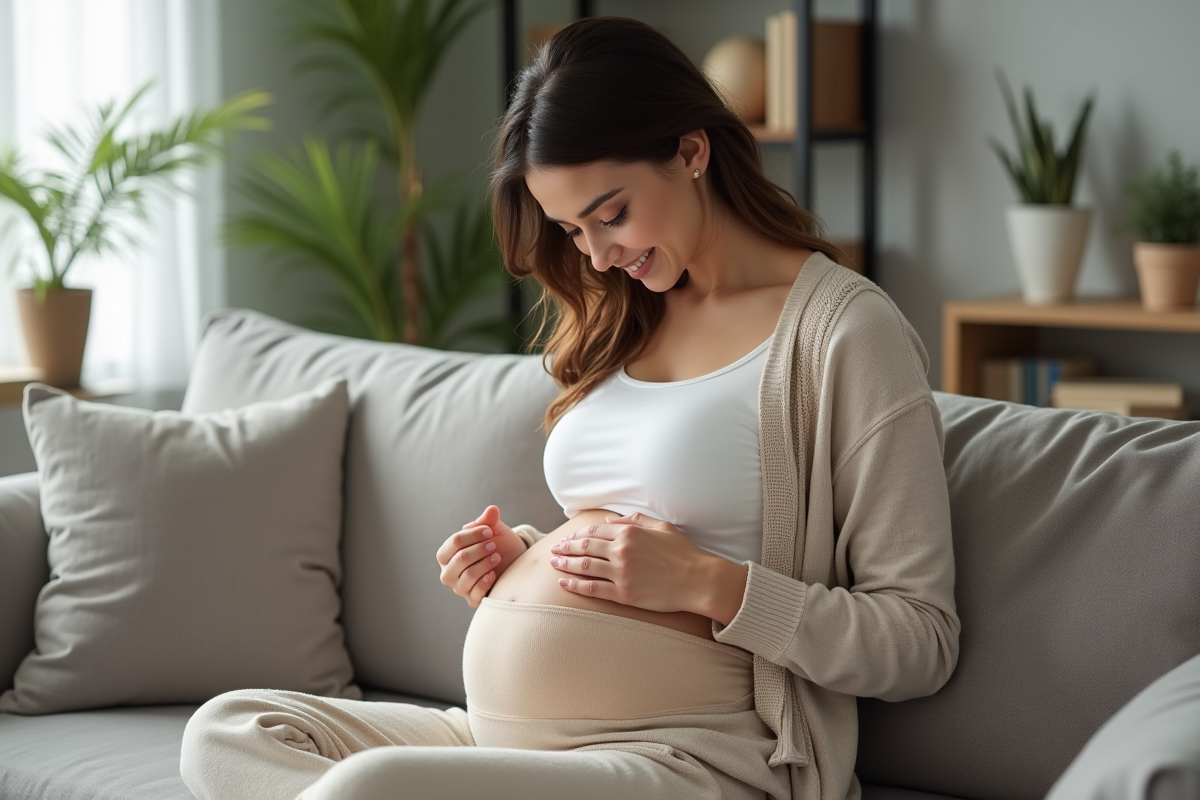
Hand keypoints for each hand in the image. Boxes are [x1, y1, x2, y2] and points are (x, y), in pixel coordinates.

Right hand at [435, 505, 528, 607]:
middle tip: (493, 545)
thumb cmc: (497, 545)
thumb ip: (489, 520)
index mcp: (447, 554)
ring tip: (497, 557)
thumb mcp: (494, 531)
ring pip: (468, 576)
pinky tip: (494, 573)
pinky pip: (475, 593)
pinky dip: (485, 581)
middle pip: (460, 559)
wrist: (512, 563)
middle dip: (479, 549)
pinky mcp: (472, 599)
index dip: (473, 534)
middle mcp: (448, 572)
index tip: (489, 530)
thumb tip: (492, 509)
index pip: (454, 542)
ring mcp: (459, 588)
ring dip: (485, 564)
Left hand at [548, 511, 711, 613]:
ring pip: (584, 566)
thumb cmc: (683, 553)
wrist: (698, 580)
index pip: (594, 531)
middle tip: (554, 549)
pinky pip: (592, 588)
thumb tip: (608, 521)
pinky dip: (574, 585)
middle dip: (565, 547)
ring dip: (565, 563)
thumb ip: (634, 520)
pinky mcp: (624, 594)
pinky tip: (563, 582)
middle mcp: (621, 550)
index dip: (577, 534)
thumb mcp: (661, 527)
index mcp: (629, 532)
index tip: (567, 537)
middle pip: (584, 547)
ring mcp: (621, 573)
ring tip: (553, 563)